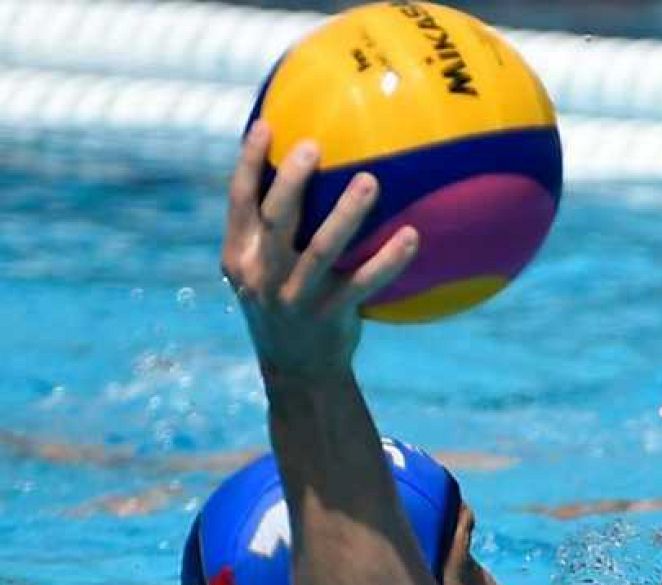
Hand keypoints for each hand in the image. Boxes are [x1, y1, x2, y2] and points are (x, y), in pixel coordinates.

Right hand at [220, 122, 417, 381]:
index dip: (248, 162)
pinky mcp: (328, 316)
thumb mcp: (265, 271)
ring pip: (321, 249)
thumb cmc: (288, 305)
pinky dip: (389, 260)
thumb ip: (274, 231)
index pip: (238, 202)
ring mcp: (294, 298)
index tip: (266, 125)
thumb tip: (300, 174)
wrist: (297, 371)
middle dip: (291, 180)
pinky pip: (364, 283)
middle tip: (314, 145)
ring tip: (370, 181)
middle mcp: (261, 276)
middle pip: (274, 219)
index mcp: (240, 257)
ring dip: (346, 214)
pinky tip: (413, 235)